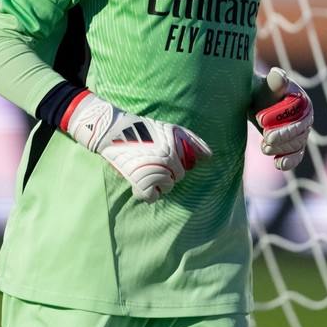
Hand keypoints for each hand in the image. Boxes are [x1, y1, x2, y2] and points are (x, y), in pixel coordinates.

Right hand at [63, 91, 211, 202]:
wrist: (116, 132)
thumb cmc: (146, 130)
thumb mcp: (172, 129)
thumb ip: (194, 141)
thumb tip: (210, 155)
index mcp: (173, 151)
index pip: (182, 171)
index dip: (173, 168)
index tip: (161, 160)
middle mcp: (165, 161)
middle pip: (175, 180)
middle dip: (166, 175)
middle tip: (152, 164)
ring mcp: (152, 172)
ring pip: (165, 188)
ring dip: (158, 183)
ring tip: (146, 171)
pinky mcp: (138, 181)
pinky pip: (151, 197)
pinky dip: (148, 193)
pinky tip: (142, 183)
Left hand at [252, 68, 313, 170]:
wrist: (257, 103)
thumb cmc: (262, 91)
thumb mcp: (267, 85)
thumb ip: (275, 81)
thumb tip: (279, 75)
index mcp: (303, 103)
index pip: (296, 114)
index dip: (279, 117)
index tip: (260, 119)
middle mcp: (306, 119)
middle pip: (299, 131)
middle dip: (283, 136)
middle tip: (265, 138)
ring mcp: (301, 135)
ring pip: (296, 145)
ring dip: (281, 148)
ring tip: (264, 147)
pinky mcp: (294, 147)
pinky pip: (296, 156)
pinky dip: (289, 162)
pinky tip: (279, 164)